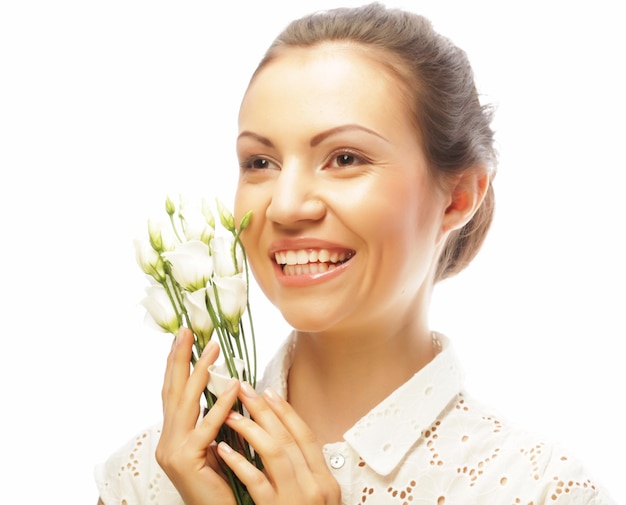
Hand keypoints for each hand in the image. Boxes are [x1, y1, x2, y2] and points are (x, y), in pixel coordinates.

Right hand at [156, 328, 238, 504]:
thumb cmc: (224, 484)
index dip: (177, 364)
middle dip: (179, 358)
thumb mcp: (217, 445)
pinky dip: (220, 405)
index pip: (173, 393)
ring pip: (186, 403)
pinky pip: (206, 427)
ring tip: (212, 348)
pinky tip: (233, 386)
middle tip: (187, 331)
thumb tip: (229, 387)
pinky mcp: (185, 461)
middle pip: (172, 391)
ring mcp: (172, 451)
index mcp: (173, 436)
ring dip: (199, 372)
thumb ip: (216, 421)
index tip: (183, 338)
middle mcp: (167, 440)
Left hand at [217, 382, 341, 504]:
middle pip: (288, 438)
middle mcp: (314, 487)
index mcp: (325, 481)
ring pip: (274, 453)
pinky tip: (223, 450)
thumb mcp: (317, 500)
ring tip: (229, 416)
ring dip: (250, 430)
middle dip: (264, 411)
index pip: (305, 436)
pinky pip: (256, 482)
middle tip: (244, 391)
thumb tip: (284, 440)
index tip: (268, 392)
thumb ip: (305, 474)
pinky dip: (239, 463)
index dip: (286, 412)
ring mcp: (296, 500)